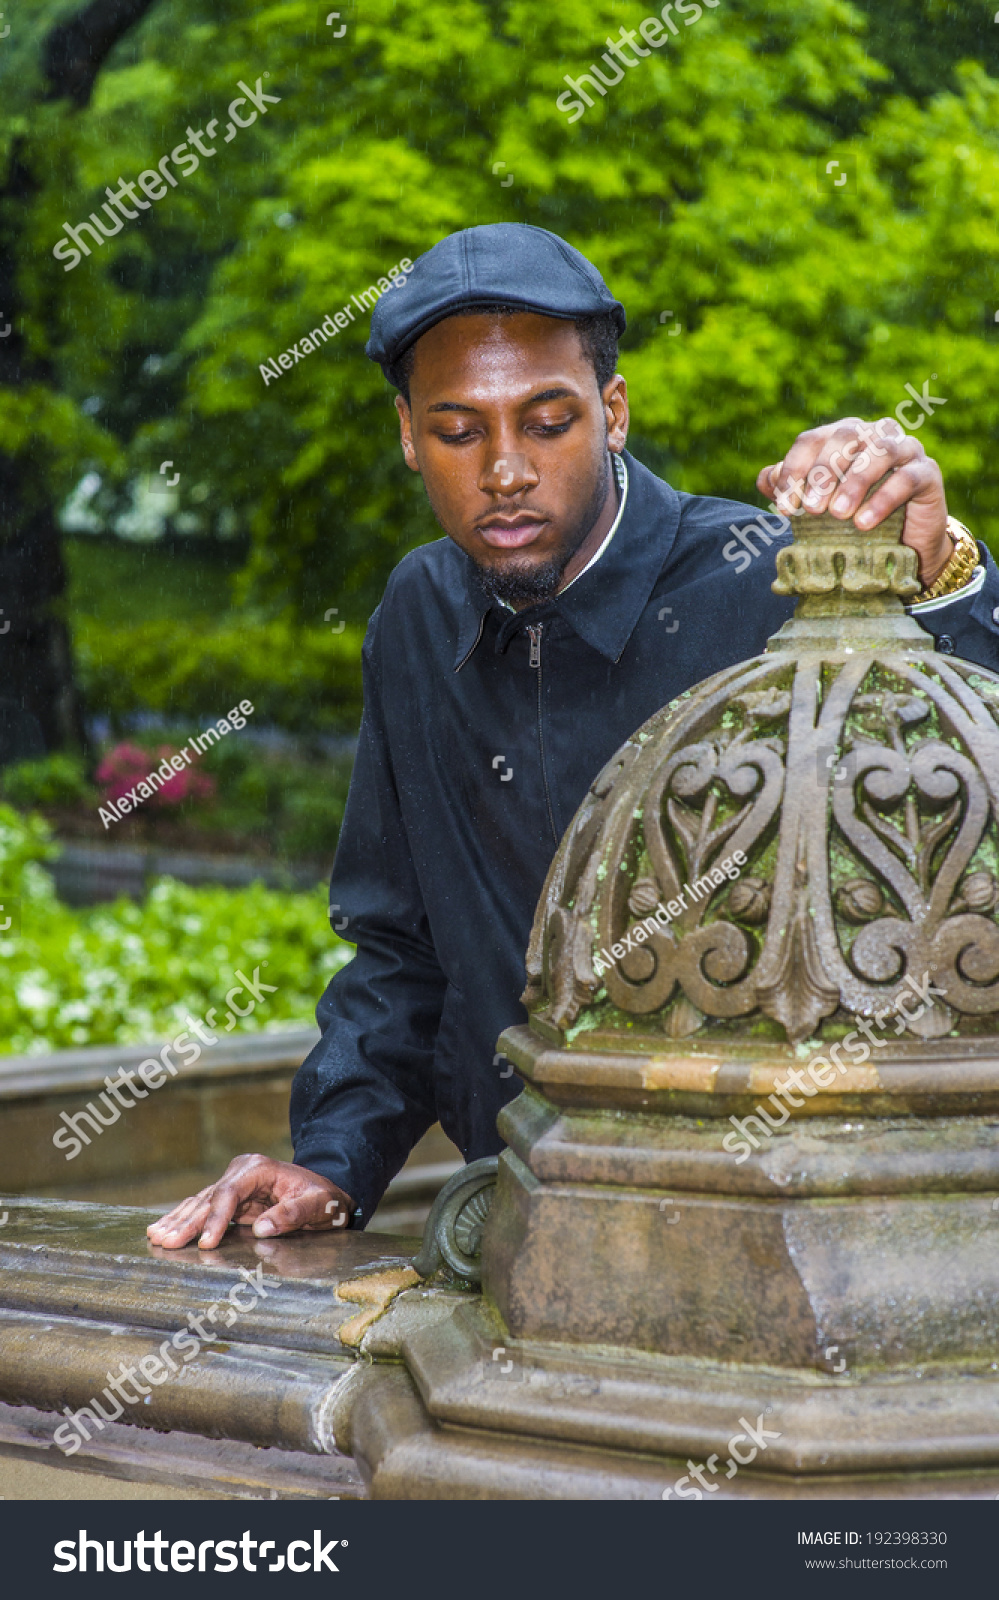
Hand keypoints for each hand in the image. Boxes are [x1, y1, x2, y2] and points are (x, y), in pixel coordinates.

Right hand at [145, 1154, 353, 1249]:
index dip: (217, 1219)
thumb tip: (262, 1228)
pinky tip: (164, 1229)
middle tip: (165, 1241)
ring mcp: (233, 1184)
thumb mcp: (318, 1205)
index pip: (230, 1193)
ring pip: (200, 1203)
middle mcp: (241, 1173)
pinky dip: (184, 1220)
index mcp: (259, 1169)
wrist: (324, 1193)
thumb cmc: (322, 1199)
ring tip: (156, 1236)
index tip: (206, 1242)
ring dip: (179, 1221)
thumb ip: (293, 1214)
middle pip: (209, 1198)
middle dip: (187, 1221)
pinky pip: (204, 1210)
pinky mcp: (230, 1200)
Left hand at [757, 416, 951, 589]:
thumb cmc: (854, 517)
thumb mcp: (818, 504)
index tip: (783, 507)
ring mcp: (904, 449)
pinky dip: (883, 499)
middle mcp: (874, 433)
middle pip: (845, 436)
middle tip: (809, 509)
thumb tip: (765, 478)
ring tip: (837, 514)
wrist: (904, 545)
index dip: (793, 470)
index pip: (811, 440)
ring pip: (880, 450)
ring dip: (855, 481)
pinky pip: (907, 478)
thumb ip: (790, 488)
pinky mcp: (928, 473)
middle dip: (822, 472)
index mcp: (843, 435)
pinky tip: (864, 523)